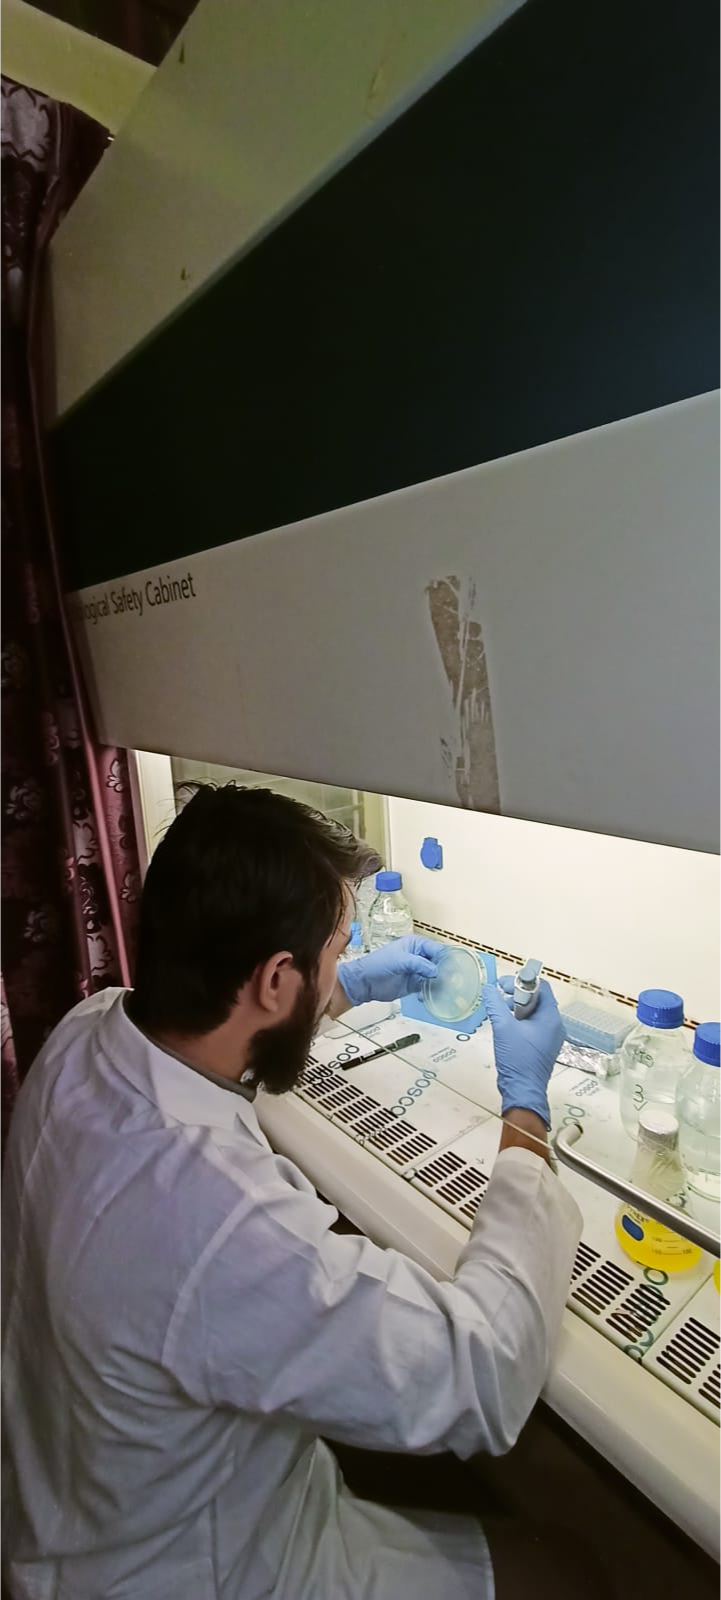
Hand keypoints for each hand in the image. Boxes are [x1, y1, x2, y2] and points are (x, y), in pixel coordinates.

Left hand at [336, 936, 444, 1008]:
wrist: (365, 982)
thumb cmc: (378, 964)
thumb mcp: (400, 960)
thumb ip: (419, 964)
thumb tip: (436, 971)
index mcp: (415, 945)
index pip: (436, 948)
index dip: (445, 957)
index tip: (454, 966)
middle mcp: (419, 956)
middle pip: (438, 962)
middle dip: (444, 971)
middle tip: (453, 980)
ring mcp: (417, 971)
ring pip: (434, 976)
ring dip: (439, 982)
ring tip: (444, 990)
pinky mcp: (414, 984)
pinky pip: (427, 987)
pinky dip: (431, 991)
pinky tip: (429, 996)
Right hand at [483, 977, 564, 1128]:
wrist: (523, 1090)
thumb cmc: (517, 1058)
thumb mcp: (503, 1027)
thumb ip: (495, 1004)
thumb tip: (488, 988)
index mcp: (551, 1017)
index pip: (541, 987)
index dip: (522, 981)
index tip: (503, 985)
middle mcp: (555, 1025)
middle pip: (538, 999)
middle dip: (517, 995)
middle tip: (499, 996)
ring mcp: (551, 1037)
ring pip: (535, 1013)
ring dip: (517, 1008)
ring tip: (500, 1011)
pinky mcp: (544, 1046)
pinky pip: (534, 1026)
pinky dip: (521, 1021)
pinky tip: (506, 1026)